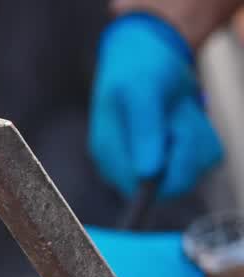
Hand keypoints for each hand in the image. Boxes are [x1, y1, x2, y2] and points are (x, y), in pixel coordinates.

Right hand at [89, 13, 223, 199]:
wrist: (148, 52)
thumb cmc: (138, 67)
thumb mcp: (140, 90)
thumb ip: (144, 131)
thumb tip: (147, 172)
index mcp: (110, 156)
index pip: (145, 188)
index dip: (169, 164)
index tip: (172, 131)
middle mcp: (127, 166)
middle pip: (175, 182)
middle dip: (187, 145)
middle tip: (176, 114)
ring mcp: (149, 163)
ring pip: (195, 169)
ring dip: (196, 136)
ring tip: (177, 111)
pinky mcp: (170, 156)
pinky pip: (202, 157)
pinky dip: (203, 134)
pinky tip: (184, 117)